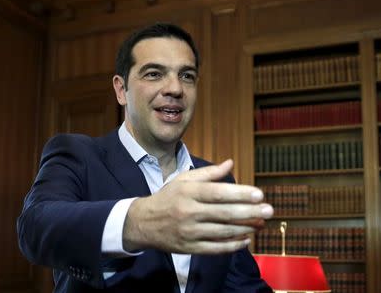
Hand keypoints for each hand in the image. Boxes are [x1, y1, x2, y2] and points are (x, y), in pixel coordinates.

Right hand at [122, 159, 273, 254]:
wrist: (143, 223)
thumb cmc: (167, 197)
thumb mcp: (183, 180)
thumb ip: (208, 173)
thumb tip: (231, 163)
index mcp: (188, 192)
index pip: (217, 192)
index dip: (240, 194)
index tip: (259, 194)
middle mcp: (189, 212)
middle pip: (224, 213)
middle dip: (249, 212)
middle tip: (269, 210)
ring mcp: (189, 232)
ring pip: (223, 231)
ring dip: (245, 228)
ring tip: (261, 223)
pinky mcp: (190, 247)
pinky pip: (216, 248)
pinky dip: (233, 245)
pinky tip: (246, 239)